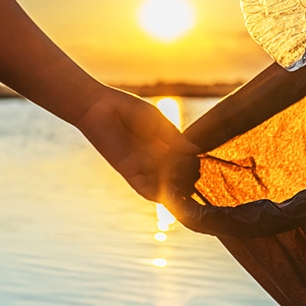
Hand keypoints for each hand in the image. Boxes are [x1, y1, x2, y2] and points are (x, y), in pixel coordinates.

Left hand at [73, 87, 199, 201]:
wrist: (98, 107)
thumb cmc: (127, 108)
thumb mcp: (157, 121)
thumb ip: (174, 136)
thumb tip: (194, 150)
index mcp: (161, 143)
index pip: (181, 159)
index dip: (193, 166)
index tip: (207, 170)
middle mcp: (152, 157)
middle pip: (173, 175)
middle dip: (186, 182)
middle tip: (200, 186)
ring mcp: (141, 165)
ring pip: (160, 185)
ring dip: (173, 192)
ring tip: (189, 196)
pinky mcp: (128, 171)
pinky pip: (144, 188)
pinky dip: (156, 194)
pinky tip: (170, 198)